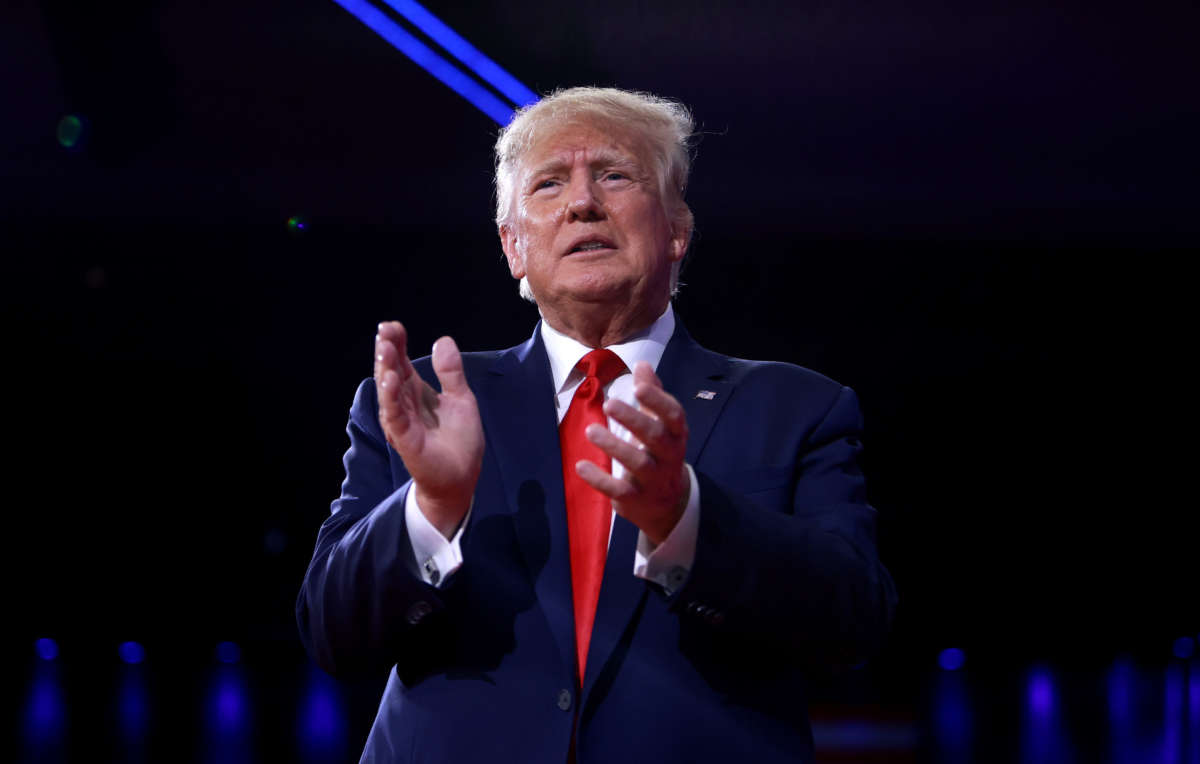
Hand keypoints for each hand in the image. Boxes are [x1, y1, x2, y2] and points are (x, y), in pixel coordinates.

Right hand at [375, 322, 482, 537]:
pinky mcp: (405, 439)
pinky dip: (391, 398)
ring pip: (389, 391)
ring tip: (385, 347)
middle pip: (391, 372)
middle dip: (387, 350)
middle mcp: (405, 404)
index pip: (402, 362)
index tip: (393, 325)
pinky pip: (396, 416)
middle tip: (385, 329)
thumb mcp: (461, 399)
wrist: (462, 476)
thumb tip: (442, 340)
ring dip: (385, 369)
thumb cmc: (459, 440)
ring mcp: (402, 421)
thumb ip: (451, 372)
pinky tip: (391, 380)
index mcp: (416, 392)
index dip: (396, 344)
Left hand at [576, 361, 689, 545]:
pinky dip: (599, 479)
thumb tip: (642, 364)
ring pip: (637, 463)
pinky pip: (618, 490)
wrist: (668, 504)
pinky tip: (581, 466)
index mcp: (675, 434)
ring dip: (614, 446)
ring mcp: (653, 479)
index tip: (638, 386)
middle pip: (655, 436)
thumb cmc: (659, 453)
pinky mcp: (635, 498)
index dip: (657, 400)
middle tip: (609, 404)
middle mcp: (669, 456)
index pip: (673, 415)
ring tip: (590, 431)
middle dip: (634, 420)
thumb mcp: (661, 425)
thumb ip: (652, 395)